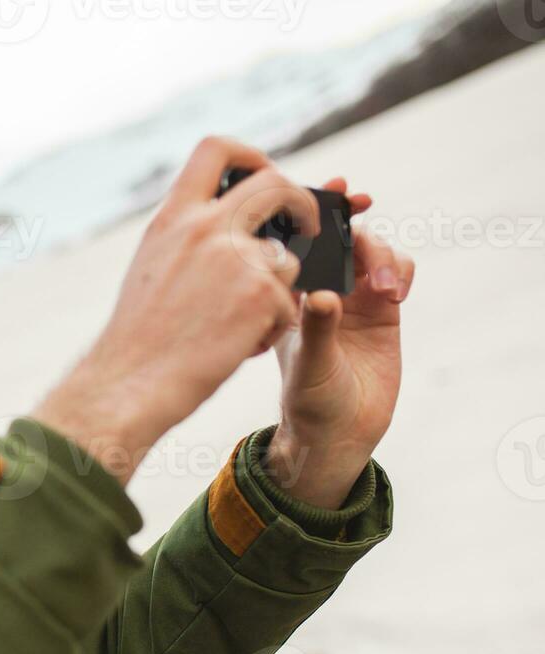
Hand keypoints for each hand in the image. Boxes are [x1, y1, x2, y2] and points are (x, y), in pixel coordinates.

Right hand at [33, 136, 319, 483]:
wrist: (129, 384)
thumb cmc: (137, 337)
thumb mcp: (152, 266)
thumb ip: (186, 236)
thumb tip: (222, 222)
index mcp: (174, 217)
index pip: (216, 149)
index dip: (251, 156)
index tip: (262, 176)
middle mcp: (206, 228)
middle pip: (275, 184)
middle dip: (302, 202)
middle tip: (306, 229)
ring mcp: (237, 259)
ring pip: (288, 258)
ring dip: (276, 290)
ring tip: (241, 325)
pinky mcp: (262, 295)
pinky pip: (288, 303)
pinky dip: (270, 328)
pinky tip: (238, 347)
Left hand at [263, 177, 410, 508]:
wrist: (338, 432)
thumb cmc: (307, 400)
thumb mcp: (307, 364)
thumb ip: (317, 327)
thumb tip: (322, 295)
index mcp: (286, 293)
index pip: (298, 238)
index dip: (315, 208)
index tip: (334, 189)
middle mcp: (318, 287)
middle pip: (339, 234)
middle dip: (352, 218)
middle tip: (361, 207)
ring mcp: (352, 295)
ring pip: (371, 248)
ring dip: (380, 251)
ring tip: (383, 288)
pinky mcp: (383, 308)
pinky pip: (396, 270)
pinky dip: (399, 269)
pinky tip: (395, 292)